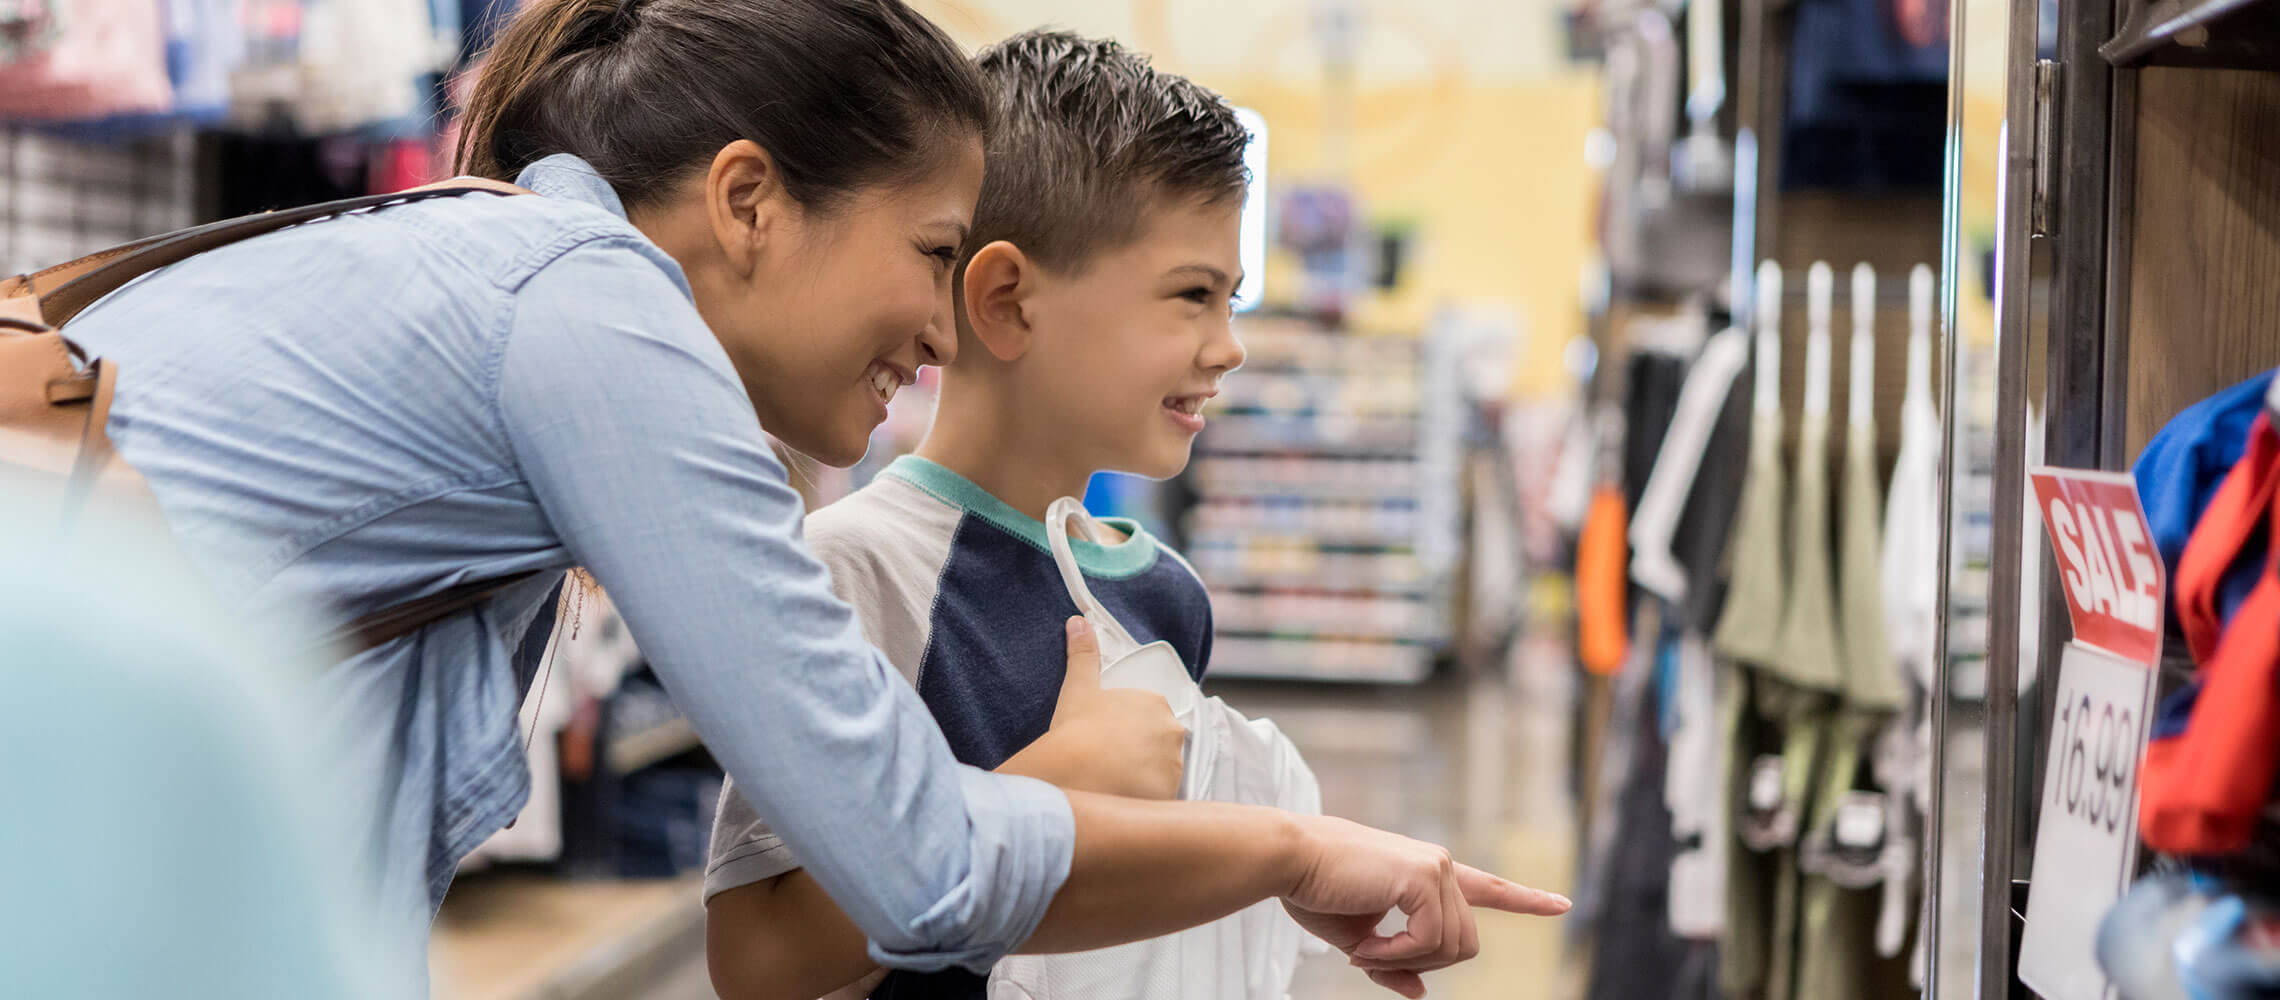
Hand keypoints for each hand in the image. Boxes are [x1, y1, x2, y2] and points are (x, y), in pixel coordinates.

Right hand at [999, 617, 1184, 799]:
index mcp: (1155, 703)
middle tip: (1109, 761)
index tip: (1108, 738)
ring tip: (1113, 781)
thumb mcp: (1078, 687)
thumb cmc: (1075, 728)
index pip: (1148, 716)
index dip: (1126, 729)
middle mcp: (1172, 731)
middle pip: (1158, 742)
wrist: (1072, 773)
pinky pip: (1160, 795)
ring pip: (1161, 770)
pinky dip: (1145, 796)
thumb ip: (1082, 653)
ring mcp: (1173, 764)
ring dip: (1144, 775)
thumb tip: (1077, 621)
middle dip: (1140, 752)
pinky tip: (1121, 796)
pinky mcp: (1168, 794)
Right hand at [1279, 815, 1570, 998]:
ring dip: (1405, 961)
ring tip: (1362, 951)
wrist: (1288, 860)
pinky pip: (1429, 941)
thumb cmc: (1315, 890)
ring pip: (1451, 947)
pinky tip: (1364, 947)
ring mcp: (1434, 868)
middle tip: (1371, 960)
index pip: (1487, 888)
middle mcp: (1438, 866)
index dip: (1525, 900)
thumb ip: (1394, 962)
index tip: (1562, 905)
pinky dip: (1396, 956)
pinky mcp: (1422, 876)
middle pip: (1465, 944)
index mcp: (1427, 875)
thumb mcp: (1358, 938)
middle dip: (1422, 964)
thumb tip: (1420, 992)